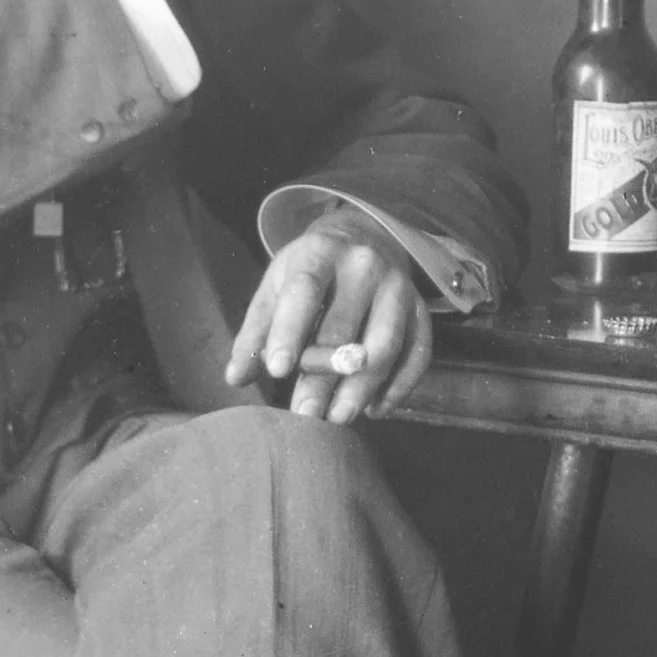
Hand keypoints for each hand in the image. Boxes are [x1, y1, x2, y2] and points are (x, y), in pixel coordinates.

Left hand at [222, 207, 433, 423]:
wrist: (364, 240)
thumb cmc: (310, 273)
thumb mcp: (276, 288)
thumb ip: (256, 332)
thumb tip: (236, 377)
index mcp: (320, 252)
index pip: (305, 291)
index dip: (290, 330)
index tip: (277, 370)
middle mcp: (364, 265)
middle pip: (343, 329)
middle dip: (322, 378)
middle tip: (304, 417)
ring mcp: (398, 286)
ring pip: (385, 345)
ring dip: (361, 388)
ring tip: (338, 417)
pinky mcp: (421, 308)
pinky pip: (418, 353)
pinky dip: (398, 387)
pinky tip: (374, 409)